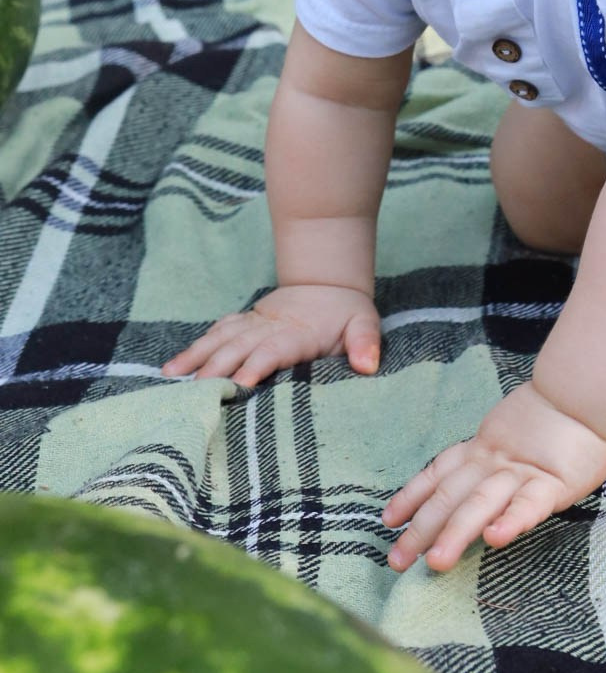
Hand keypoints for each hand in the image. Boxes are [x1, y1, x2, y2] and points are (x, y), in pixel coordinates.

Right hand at [161, 284, 380, 388]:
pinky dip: (198, 347)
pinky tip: (177, 366)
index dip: (256, 365)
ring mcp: (254, 323)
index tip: (239, 385)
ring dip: (197, 356)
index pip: (273, 350)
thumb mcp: (364, 323)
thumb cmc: (347, 311)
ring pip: (221, 338)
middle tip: (193, 392)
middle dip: (215, 367)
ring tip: (171, 376)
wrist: (328, 280)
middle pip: (238, 346)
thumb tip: (368, 365)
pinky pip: (218, 332)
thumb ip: (365, 342)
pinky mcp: (246, 322)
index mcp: (297, 333)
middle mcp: (270, 326)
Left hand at [382, 381, 605, 572]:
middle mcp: (494, 462)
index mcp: (484, 449)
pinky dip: (511, 520)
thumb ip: (492, 454)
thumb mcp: (512, 433)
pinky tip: (495, 539)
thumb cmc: (556, 417)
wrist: (586, 390)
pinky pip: (529, 504)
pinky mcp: (553, 483)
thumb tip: (468, 482)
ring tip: (435, 562)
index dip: (412, 495)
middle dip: (421, 529)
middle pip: (450, 495)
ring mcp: (522, 473)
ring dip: (455, 533)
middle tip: (396, 561)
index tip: (388, 519)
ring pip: (481, 504)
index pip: (439, 472)